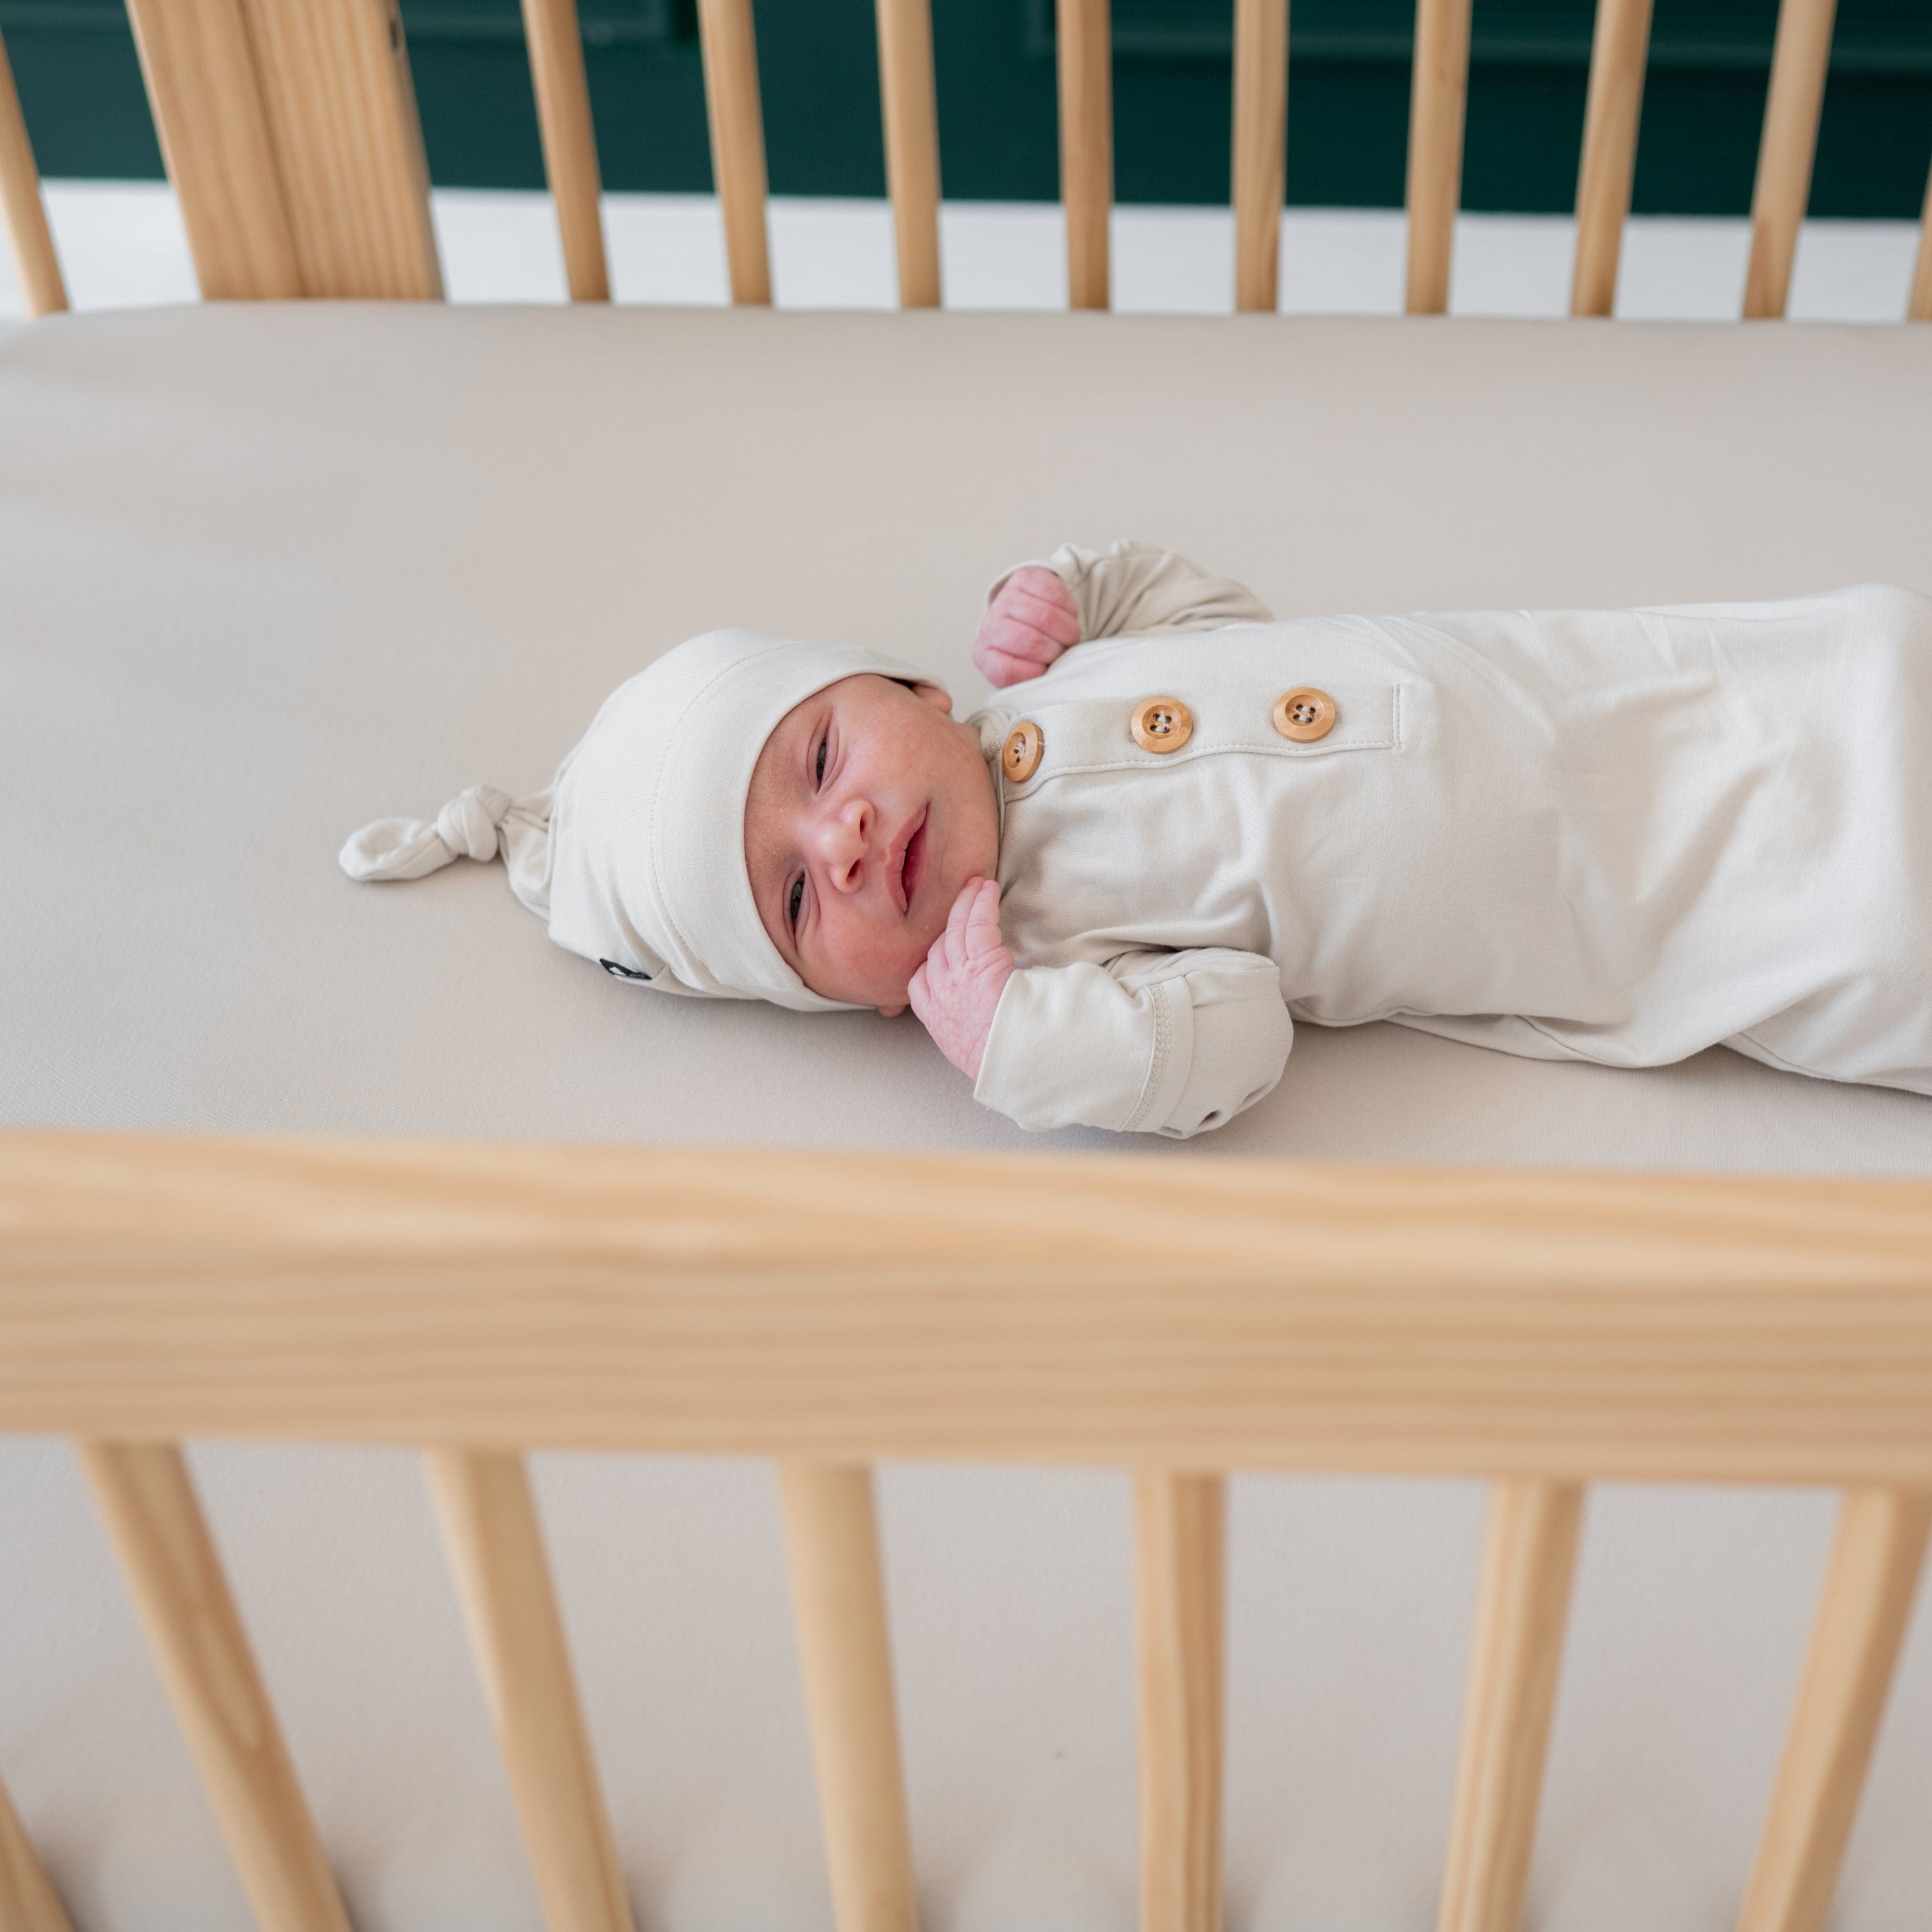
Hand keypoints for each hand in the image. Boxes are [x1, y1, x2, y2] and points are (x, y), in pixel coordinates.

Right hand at [908, 877, 1013, 1081]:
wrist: (1010, 1063)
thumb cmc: (999, 1060)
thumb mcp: (966, 1052)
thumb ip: (962, 1028)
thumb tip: (975, 1018)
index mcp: (934, 1015)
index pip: (921, 978)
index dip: (931, 958)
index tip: (941, 945)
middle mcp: (940, 992)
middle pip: (936, 949)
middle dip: (947, 925)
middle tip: (960, 904)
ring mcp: (958, 976)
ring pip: (955, 931)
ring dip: (964, 905)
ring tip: (975, 886)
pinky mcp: (982, 962)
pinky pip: (976, 925)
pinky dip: (980, 903)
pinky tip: (986, 889)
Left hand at [974, 566, 1079, 686]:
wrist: (1027, 618)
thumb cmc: (1030, 654)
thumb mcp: (1026, 674)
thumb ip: (1031, 682)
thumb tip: (1047, 681)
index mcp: (986, 656)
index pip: (1008, 672)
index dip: (1035, 673)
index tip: (1046, 670)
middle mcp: (990, 626)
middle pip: (1030, 641)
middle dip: (1056, 650)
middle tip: (1063, 651)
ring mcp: (1005, 599)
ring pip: (1045, 616)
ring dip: (1067, 630)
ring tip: (1068, 635)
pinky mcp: (1025, 578)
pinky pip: (1055, 594)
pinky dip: (1069, 609)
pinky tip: (1067, 615)